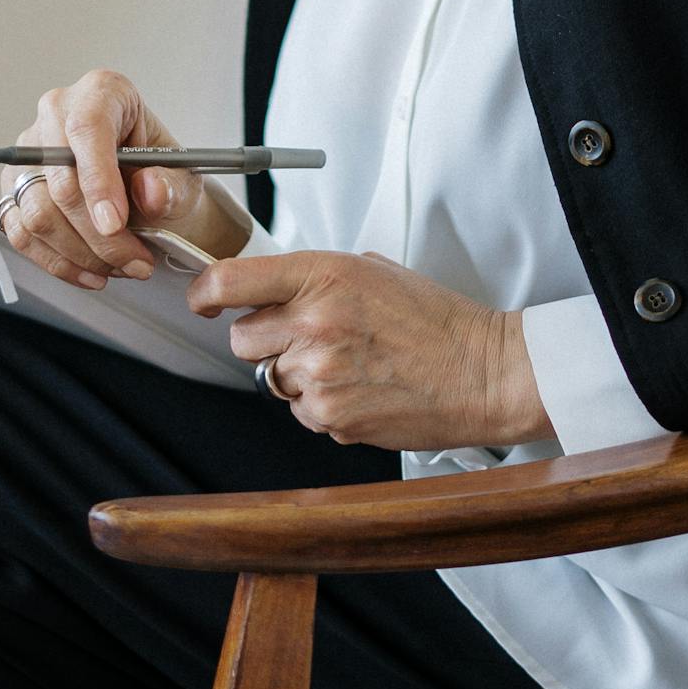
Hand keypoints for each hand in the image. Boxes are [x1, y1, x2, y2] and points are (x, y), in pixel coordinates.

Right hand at [0, 68, 205, 290]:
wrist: (146, 186)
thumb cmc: (160, 169)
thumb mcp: (183, 174)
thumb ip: (171, 184)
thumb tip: (151, 192)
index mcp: (102, 92)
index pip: (87, 129)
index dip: (98, 179)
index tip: (115, 223)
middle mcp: (57, 114)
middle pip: (59, 179)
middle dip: (98, 234)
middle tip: (134, 260)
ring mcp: (28, 152)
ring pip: (37, 212)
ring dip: (80, 252)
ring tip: (120, 266)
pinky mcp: (14, 188)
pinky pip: (21, 233)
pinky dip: (58, 262)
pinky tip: (92, 272)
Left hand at [186, 246, 551, 449]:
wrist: (483, 372)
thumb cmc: (437, 320)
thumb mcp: (374, 271)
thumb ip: (317, 277)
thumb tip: (273, 288)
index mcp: (324, 275)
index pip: (231, 280)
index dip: (205, 292)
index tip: (204, 299)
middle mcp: (315, 322)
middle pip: (242, 338)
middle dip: (265, 340)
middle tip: (306, 337)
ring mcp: (320, 374)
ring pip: (272, 379)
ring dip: (298, 374)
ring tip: (351, 365)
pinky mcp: (331, 418)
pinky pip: (301, 411)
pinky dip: (323, 405)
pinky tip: (363, 389)